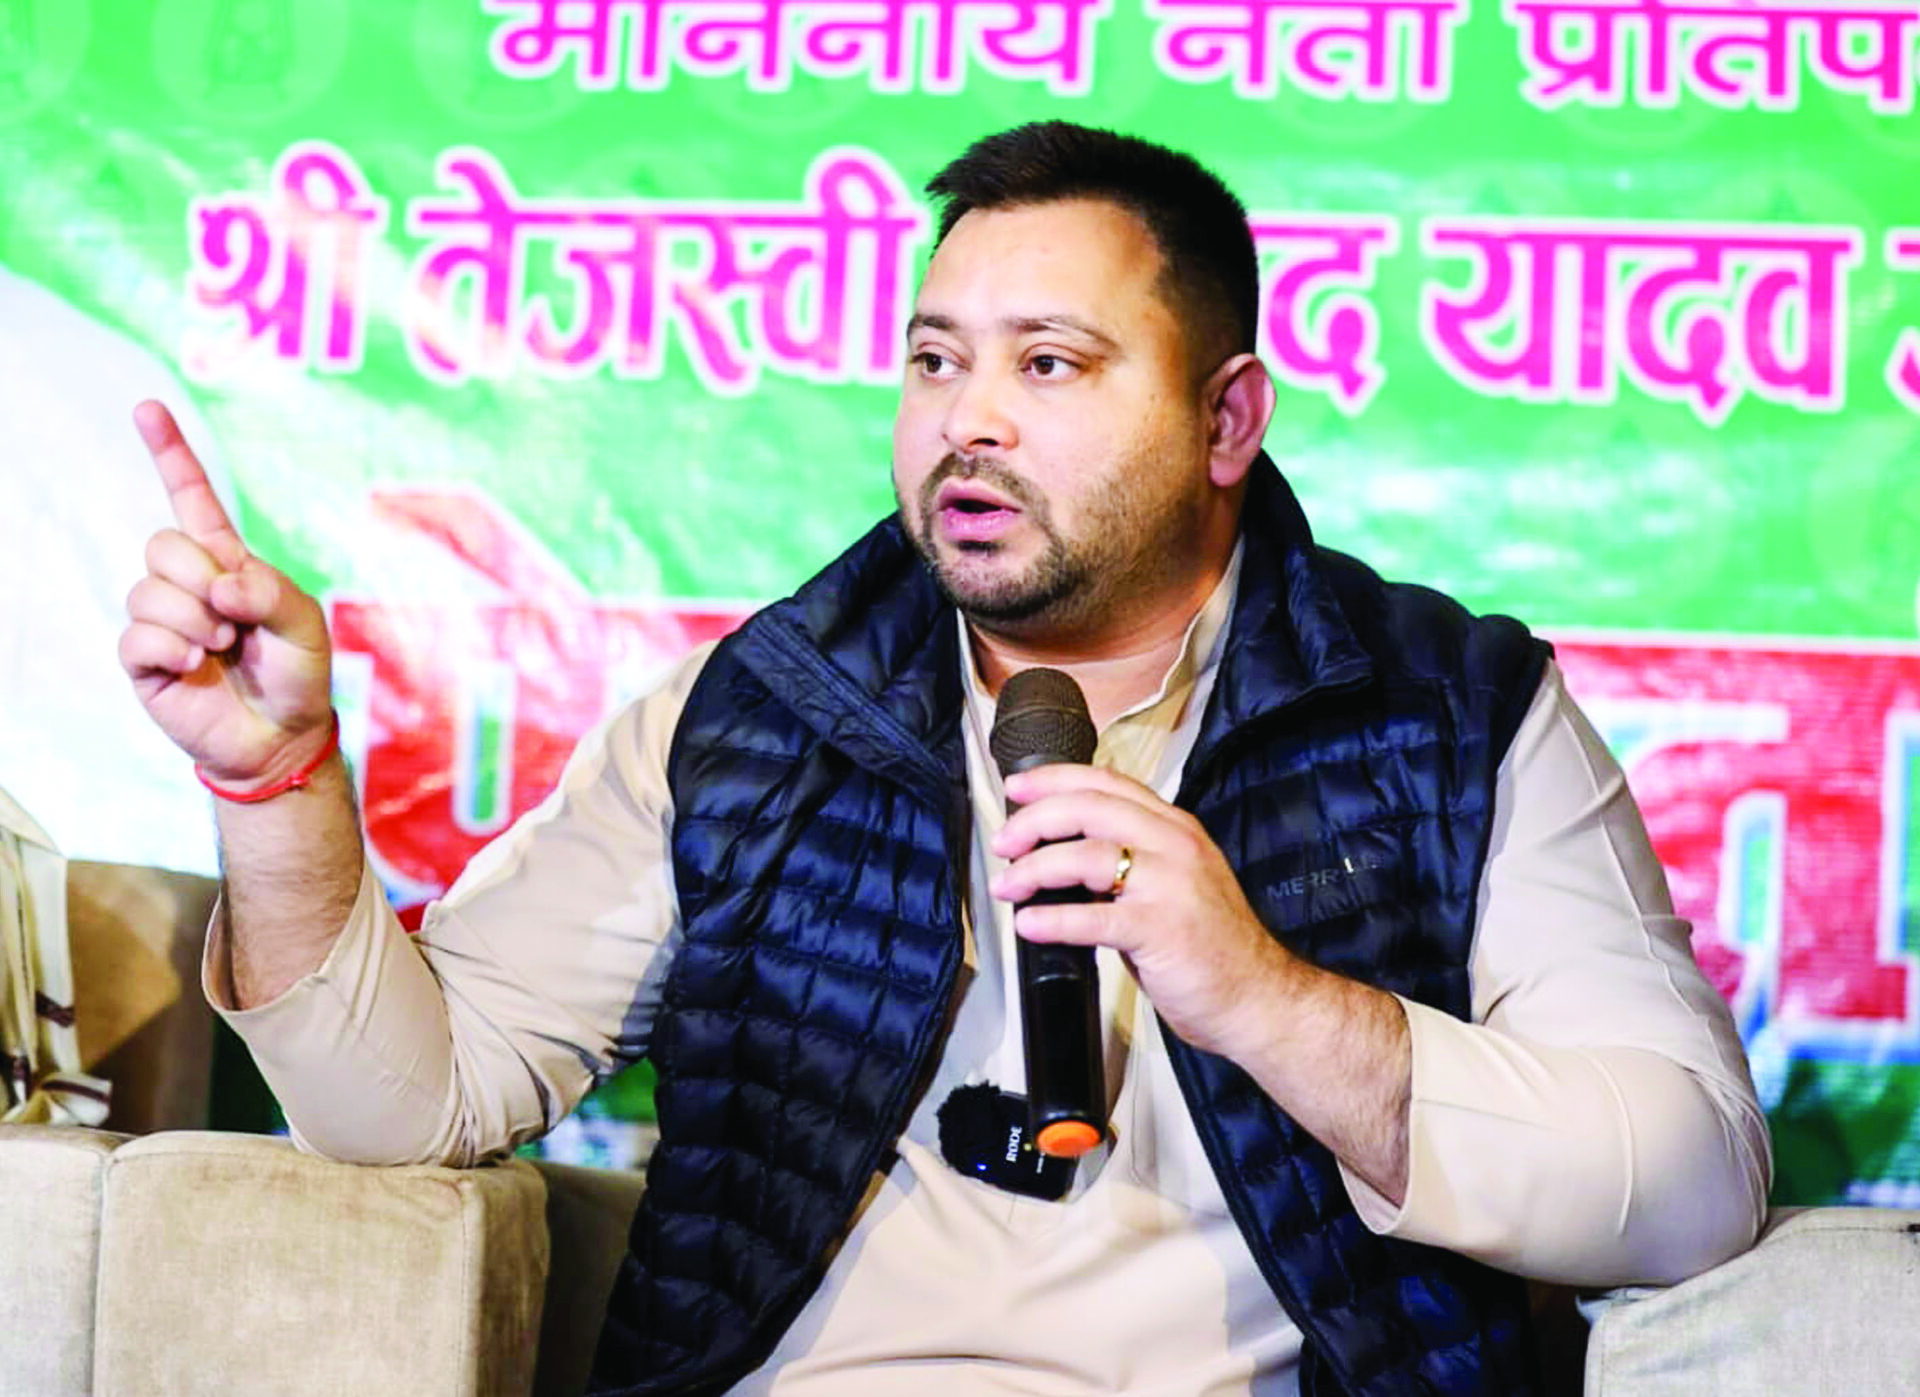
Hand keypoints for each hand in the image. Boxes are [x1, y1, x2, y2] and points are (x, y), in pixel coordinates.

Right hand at [118, 400, 334, 790]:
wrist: (282, 736)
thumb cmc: (297, 675)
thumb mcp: (304, 624)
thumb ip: (270, 592)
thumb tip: (220, 585)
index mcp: (228, 562)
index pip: (192, 498)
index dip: (171, 454)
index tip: (147, 408)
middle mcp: (189, 584)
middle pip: (163, 543)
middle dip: (201, 577)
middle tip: (234, 618)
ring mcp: (163, 620)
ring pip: (148, 590)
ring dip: (194, 620)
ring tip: (223, 647)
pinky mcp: (144, 659)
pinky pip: (137, 635)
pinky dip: (172, 649)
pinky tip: (195, 665)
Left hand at [988, 762, 1294, 1061]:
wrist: (1259, 996)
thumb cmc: (1214, 948)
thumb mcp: (1174, 883)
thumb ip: (1128, 862)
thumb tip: (1061, 859)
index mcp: (1176, 829)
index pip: (1107, 784)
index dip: (1054, 780)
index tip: (1017, 787)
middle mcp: (1174, 846)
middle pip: (1088, 809)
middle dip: (1034, 821)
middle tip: (1004, 844)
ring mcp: (1170, 885)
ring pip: (1085, 855)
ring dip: (1033, 869)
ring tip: (1009, 887)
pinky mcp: (1162, 928)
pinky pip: (1093, 917)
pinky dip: (1052, 919)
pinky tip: (1029, 924)